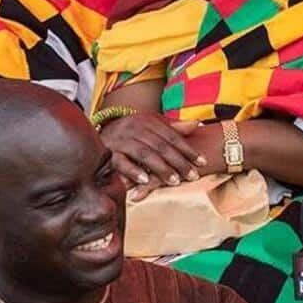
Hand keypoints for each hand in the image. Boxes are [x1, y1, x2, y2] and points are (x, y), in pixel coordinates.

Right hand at [98, 113, 218, 189]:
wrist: (99, 132)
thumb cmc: (132, 132)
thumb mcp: (151, 126)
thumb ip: (173, 128)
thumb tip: (198, 124)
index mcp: (148, 121)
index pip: (172, 136)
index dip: (188, 149)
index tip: (202, 162)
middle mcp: (135, 128)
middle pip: (161, 146)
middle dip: (178, 162)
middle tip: (192, 176)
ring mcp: (121, 139)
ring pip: (144, 153)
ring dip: (161, 168)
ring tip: (175, 181)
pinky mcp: (108, 152)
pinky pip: (121, 162)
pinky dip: (133, 171)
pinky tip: (145, 180)